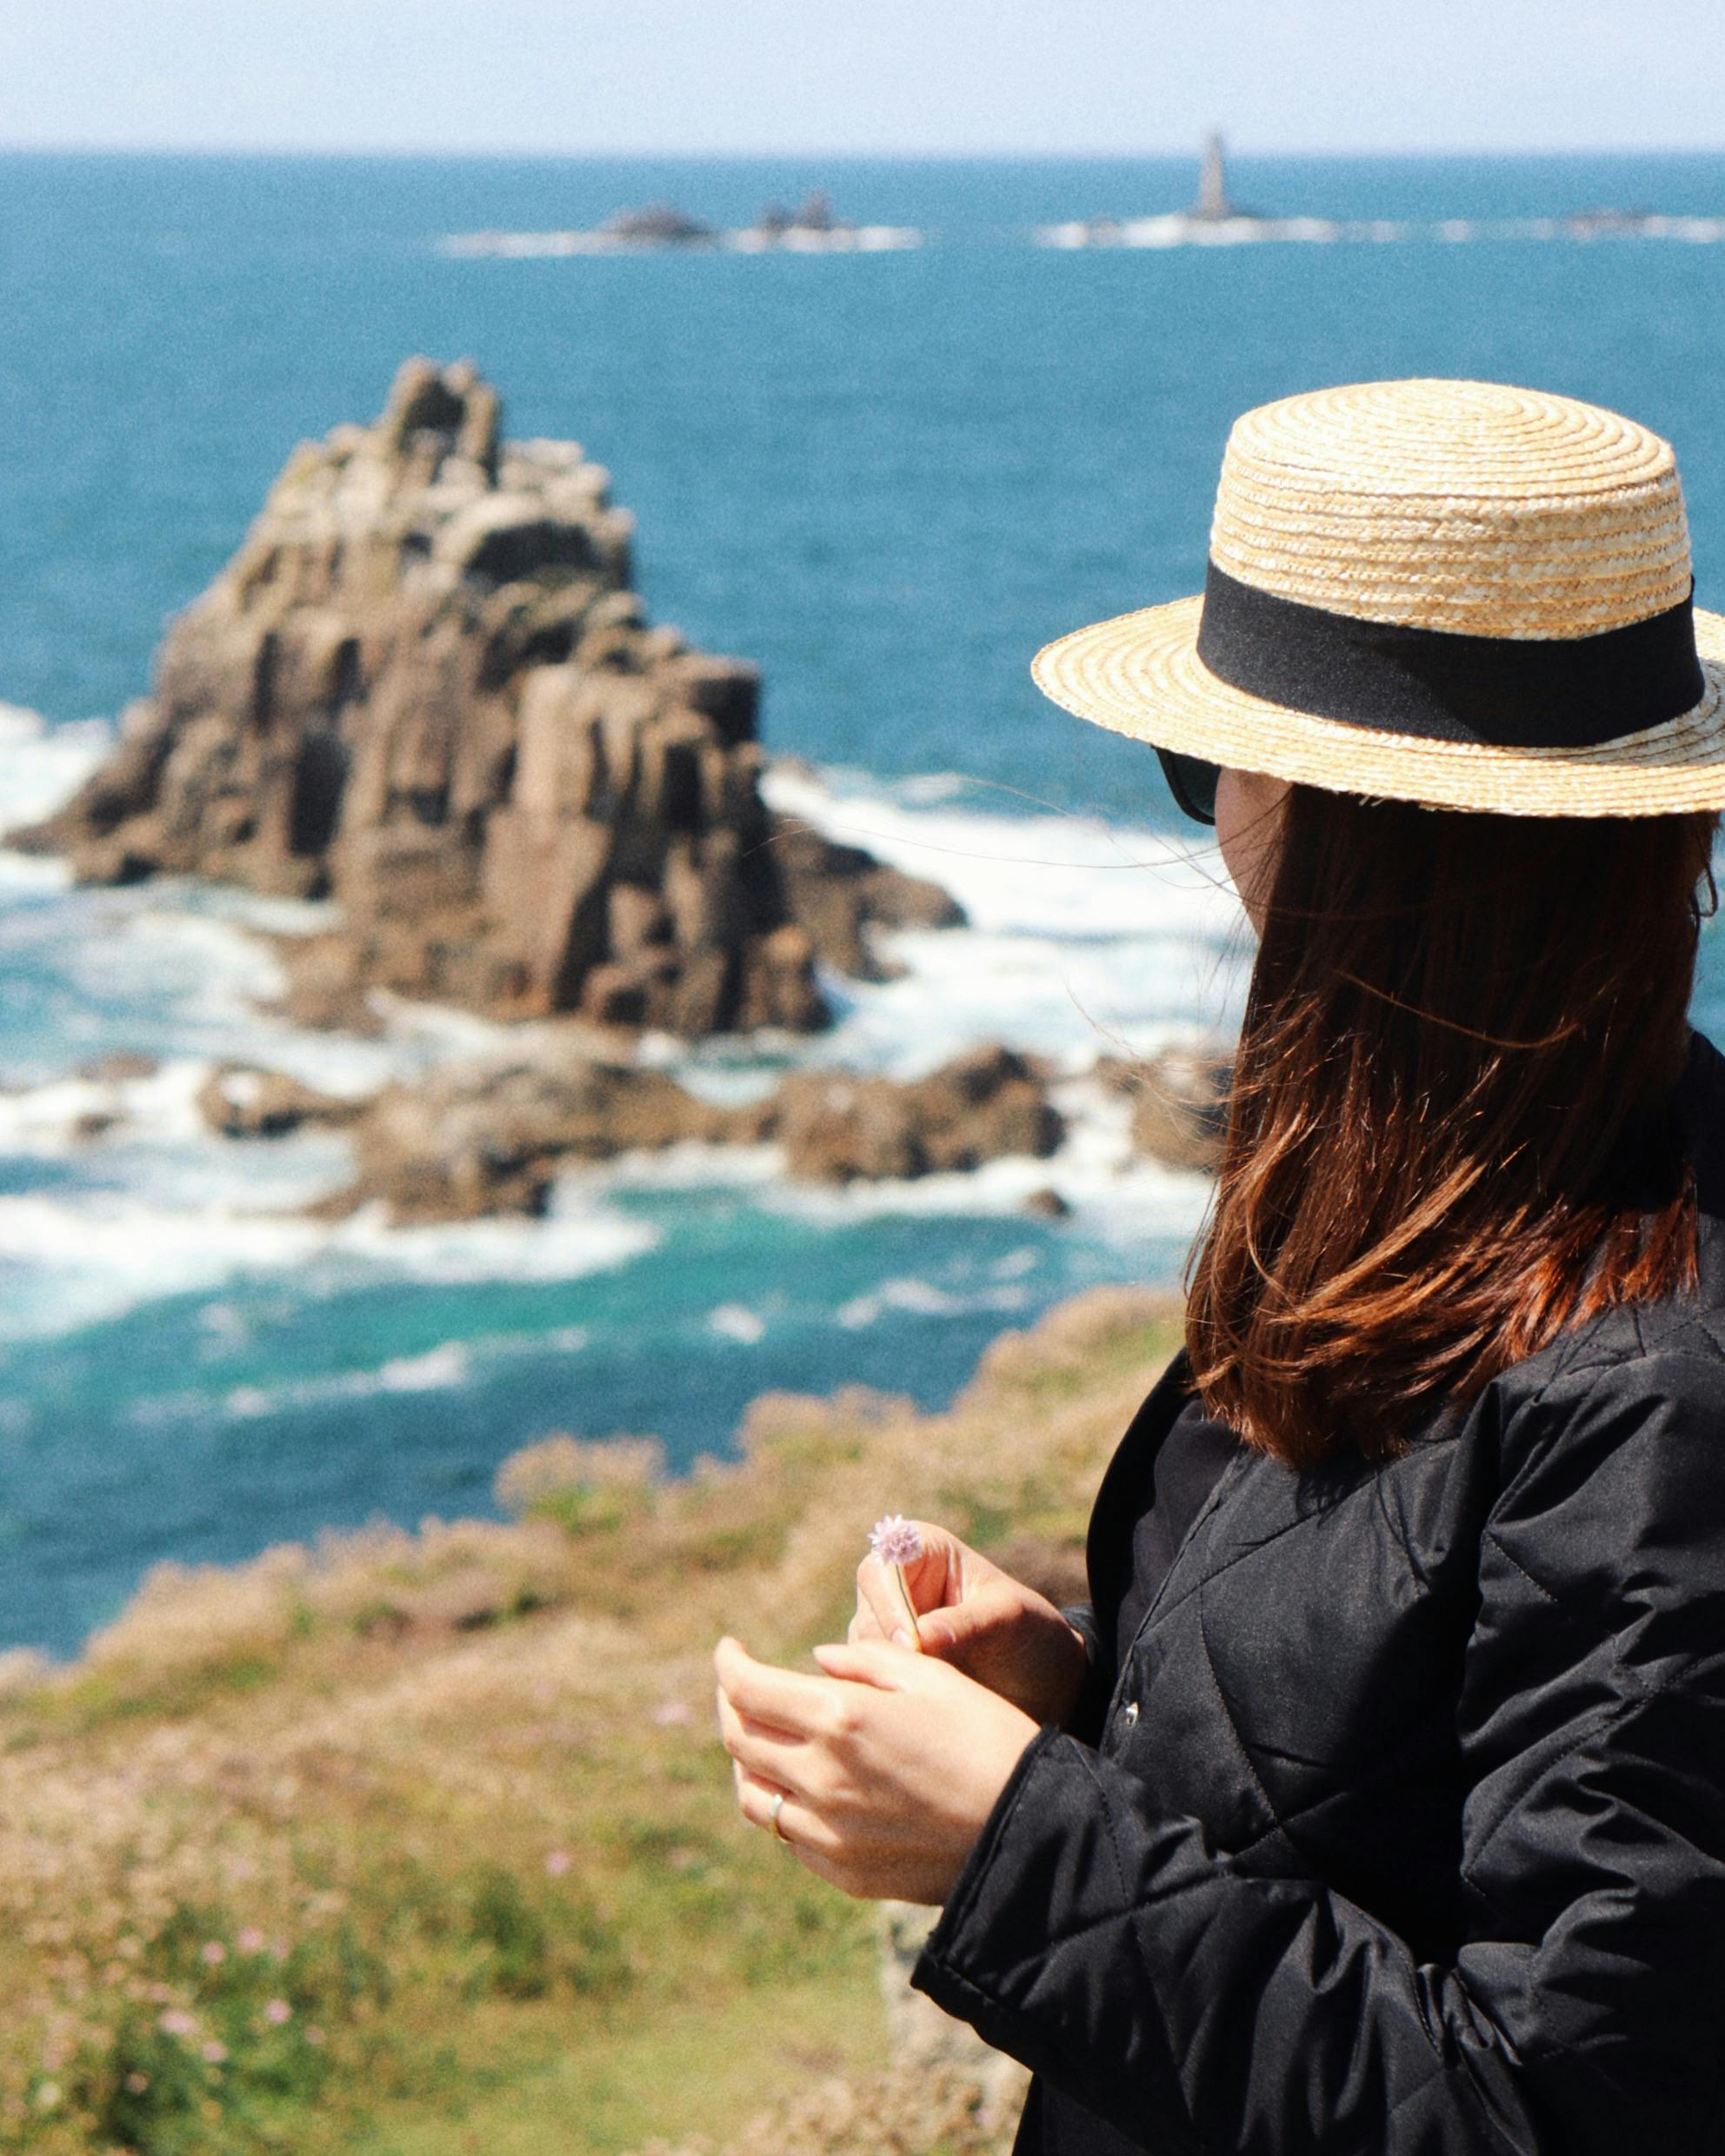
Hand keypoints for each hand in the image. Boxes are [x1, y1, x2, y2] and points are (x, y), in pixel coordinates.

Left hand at [713, 1633, 1038, 1904]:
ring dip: (748, 1761)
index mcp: (840, 1719)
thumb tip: (817, 1660)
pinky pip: (790, 1836)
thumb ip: (865, 1659)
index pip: (748, 1689)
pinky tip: (807, 1787)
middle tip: (742, 1688)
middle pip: (738, 1740)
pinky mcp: (845, 1872)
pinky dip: (783, 1804)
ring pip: (753, 1796)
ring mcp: (828, 1833)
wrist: (1030, 1831)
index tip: (730, 1648)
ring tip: (767, 1740)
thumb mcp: (931, 1676)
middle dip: (732, 1704)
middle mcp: (821, 1779)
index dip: (728, 1663)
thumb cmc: (988, 1736)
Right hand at [851, 1521, 1088, 1728]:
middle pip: (865, 1618)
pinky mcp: (882, 1670)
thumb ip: (964, 1625)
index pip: (881, 1571)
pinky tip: (919, 1713)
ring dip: (889, 1680)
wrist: (1044, 1684)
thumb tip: (919, 1639)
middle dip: (889, 1653)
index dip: (891, 1608)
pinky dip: (889, 1699)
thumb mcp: (1007, 1621)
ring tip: (931, 1700)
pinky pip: (867, 1686)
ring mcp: (882, 1630)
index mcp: (919, 1550)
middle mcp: (891, 1586)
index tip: (912, 1647)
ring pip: (858, 1658)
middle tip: (922, 1683)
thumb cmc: (1030, 1634)